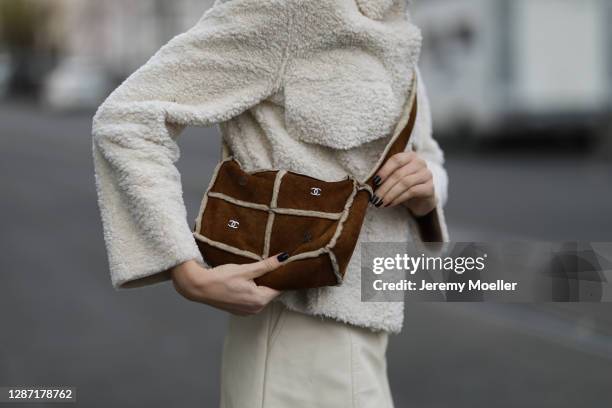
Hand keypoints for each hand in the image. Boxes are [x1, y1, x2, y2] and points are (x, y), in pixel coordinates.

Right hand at [170, 253, 288, 315]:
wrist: (198, 287)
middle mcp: (255, 310)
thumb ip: (267, 265)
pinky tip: (245, 282)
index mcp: (260, 300)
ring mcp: (246, 312)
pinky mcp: (238, 311)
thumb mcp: (246, 269)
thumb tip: (284, 258)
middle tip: (268, 266)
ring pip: (260, 296)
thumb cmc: (221, 278)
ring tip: (256, 272)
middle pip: (270, 293)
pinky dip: (251, 291)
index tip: (280, 266)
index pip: (279, 288)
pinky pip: (251, 300)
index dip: (280, 276)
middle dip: (269, 280)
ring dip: (260, 286)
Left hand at [370, 151, 436, 215]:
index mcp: (409, 156)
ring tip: (381, 202)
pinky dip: (399, 198)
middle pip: (399, 173)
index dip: (384, 170)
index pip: (396, 159)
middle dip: (384, 187)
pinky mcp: (430, 188)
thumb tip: (368, 183)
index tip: (374, 181)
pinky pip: (412, 192)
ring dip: (390, 194)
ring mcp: (426, 174)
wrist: (422, 199)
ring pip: (405, 183)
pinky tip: (390, 204)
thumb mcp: (394, 178)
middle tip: (375, 198)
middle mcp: (420, 162)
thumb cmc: (404, 186)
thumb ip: (385, 176)